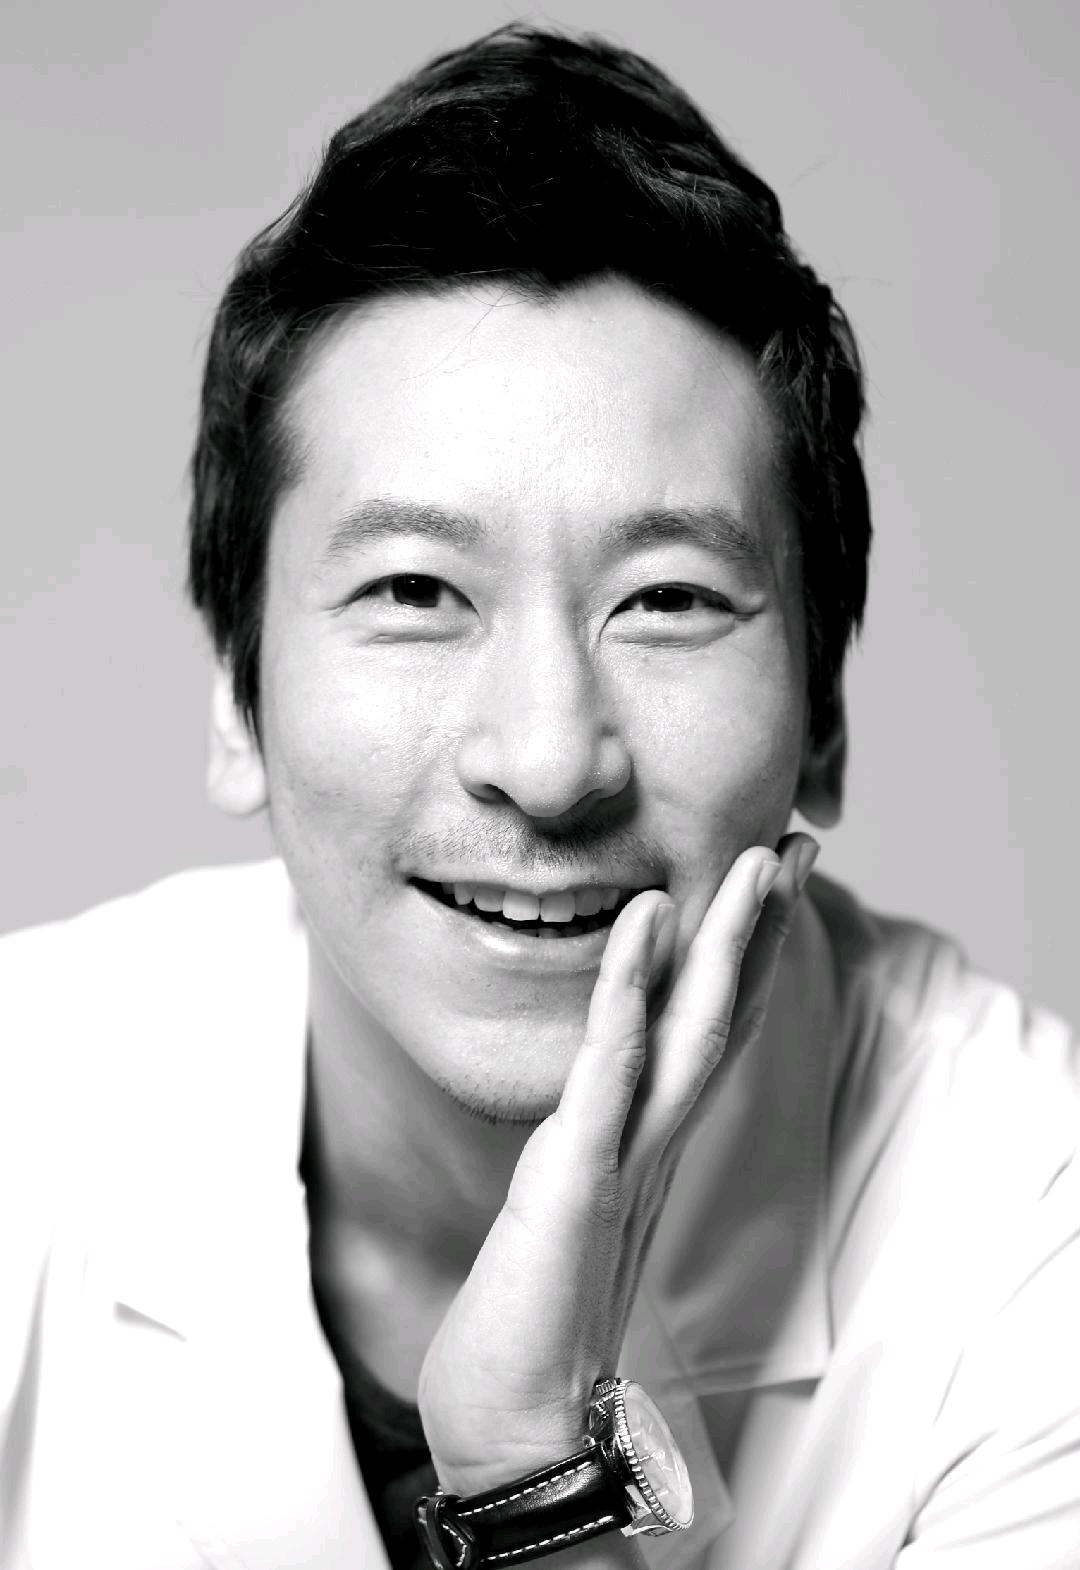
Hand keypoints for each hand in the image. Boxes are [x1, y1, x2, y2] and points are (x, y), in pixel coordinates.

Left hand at [417, 832, 818, 1495]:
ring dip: (718, 948)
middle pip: (718, 1022)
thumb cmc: (530, 1321)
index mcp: (647, 1148)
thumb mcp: (566, 1212)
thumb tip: (597, 1114)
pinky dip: (627, 997)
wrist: (513, 1429)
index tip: (765, 884)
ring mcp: (621, 1165)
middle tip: (788, 848)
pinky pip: (606, 1076)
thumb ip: (593, 1159)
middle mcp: (651, 1149)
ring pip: (684, 1038)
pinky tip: (644, 930)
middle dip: (755, 933)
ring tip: (742, 865)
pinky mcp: (574, 1185)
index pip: (707, 1035)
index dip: (742, 959)